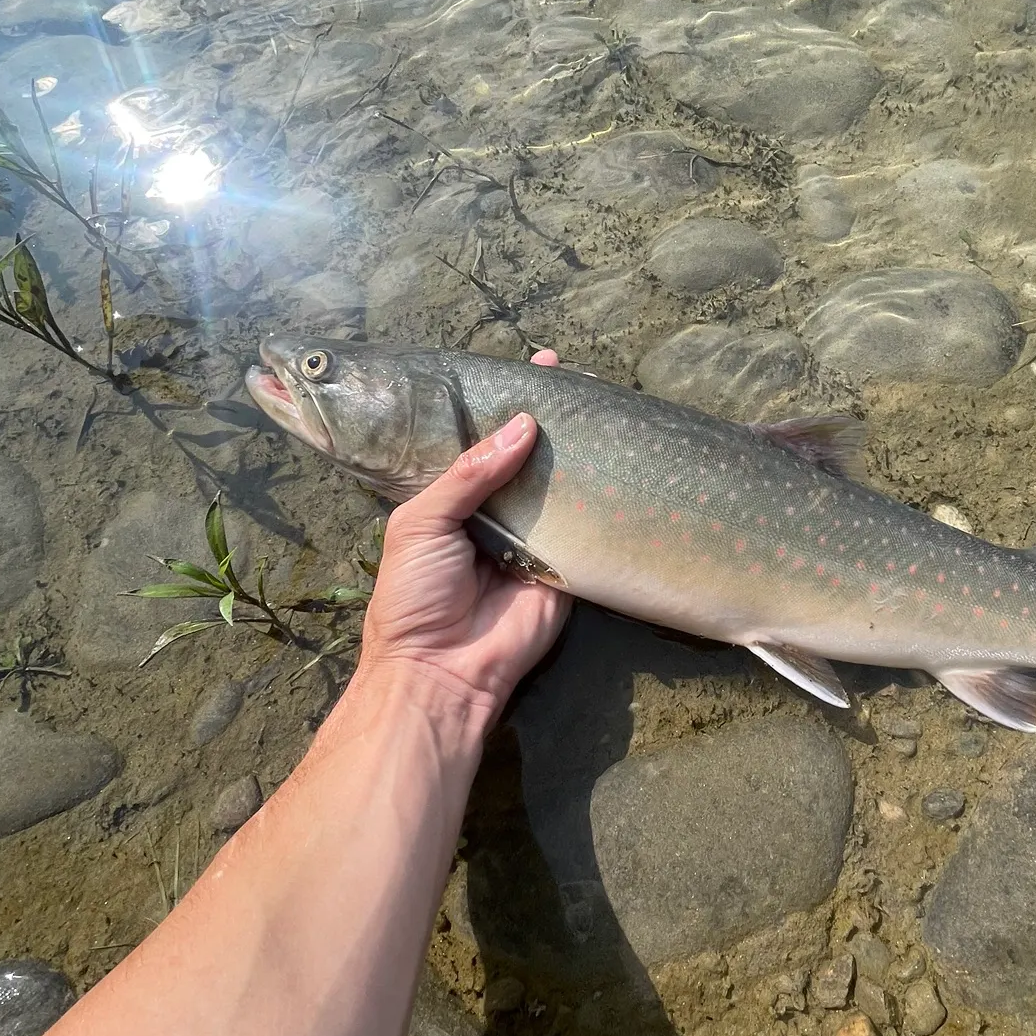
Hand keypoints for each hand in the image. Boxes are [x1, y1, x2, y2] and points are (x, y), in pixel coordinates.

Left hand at [357, 349, 570, 721]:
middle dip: (552, 420)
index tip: (539, 364)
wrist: (442, 671)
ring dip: (580, 452)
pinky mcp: (567, 564)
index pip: (484, 439)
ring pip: (560, 484)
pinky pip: (586, 525)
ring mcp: (535, 536)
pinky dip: (601, 498)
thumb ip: (468, 473)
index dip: (507, 403)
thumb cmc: (413, 595)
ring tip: (605, 407)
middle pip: (528, 456)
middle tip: (579, 379)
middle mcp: (496, 511)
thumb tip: (524, 424)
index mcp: (453, 497)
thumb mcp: (421, 522)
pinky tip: (622, 462)